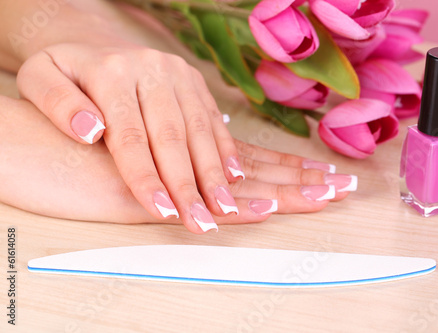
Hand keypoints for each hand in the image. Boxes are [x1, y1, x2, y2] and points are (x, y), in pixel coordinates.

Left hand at [16, 42, 243, 232]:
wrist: (94, 43)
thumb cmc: (68, 72)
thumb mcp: (40, 79)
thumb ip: (57, 104)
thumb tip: (90, 131)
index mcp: (111, 72)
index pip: (131, 136)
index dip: (147, 178)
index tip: (162, 211)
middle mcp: (151, 69)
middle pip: (172, 137)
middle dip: (188, 185)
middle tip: (201, 222)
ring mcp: (177, 73)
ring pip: (199, 130)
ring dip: (214, 173)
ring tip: (224, 209)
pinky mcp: (194, 81)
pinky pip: (213, 118)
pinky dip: (225, 149)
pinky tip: (233, 177)